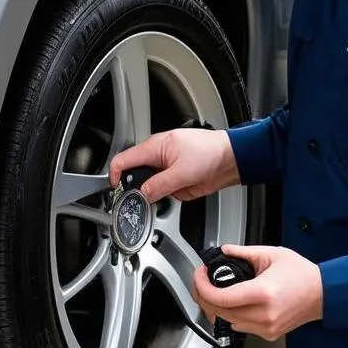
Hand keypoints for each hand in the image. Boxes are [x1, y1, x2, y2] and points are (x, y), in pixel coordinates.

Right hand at [109, 128, 238, 202]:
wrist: (232, 160)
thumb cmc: (211, 152)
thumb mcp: (182, 172)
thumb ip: (159, 185)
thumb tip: (143, 194)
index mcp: (155, 147)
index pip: (125, 159)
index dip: (115, 175)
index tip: (116, 189)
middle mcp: (158, 157)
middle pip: (135, 174)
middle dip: (135, 188)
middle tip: (137, 200)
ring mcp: (167, 169)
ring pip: (149, 186)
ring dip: (152, 194)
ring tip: (158, 197)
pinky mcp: (176, 180)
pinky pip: (162, 192)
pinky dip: (164, 197)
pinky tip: (171, 196)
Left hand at [192, 244, 322, 341]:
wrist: (324, 294)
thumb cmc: (302, 275)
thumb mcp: (271, 254)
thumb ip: (243, 252)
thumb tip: (224, 251)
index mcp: (263, 293)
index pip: (220, 297)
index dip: (202, 286)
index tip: (199, 275)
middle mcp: (264, 314)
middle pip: (220, 312)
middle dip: (204, 296)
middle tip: (202, 281)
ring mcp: (266, 327)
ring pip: (227, 322)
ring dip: (216, 307)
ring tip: (215, 290)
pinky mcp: (268, 334)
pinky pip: (240, 327)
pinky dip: (231, 315)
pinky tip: (232, 302)